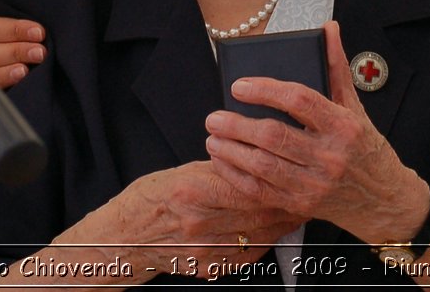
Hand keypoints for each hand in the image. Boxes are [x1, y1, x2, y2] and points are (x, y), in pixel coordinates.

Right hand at [70, 162, 302, 276]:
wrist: (124, 239)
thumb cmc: (149, 201)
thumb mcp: (181, 173)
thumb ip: (218, 170)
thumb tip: (252, 161)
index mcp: (193, 191)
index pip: (248, 184)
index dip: (276, 179)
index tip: (294, 172)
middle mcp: (200, 223)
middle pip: (258, 212)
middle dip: (286, 201)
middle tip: (305, 190)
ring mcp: (205, 250)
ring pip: (259, 235)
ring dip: (282, 223)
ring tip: (297, 208)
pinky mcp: (209, 267)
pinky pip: (248, 255)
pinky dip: (265, 241)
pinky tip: (274, 230)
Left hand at [203, 21, 429, 244]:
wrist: (382, 198)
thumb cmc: (364, 146)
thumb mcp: (354, 106)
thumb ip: (336, 67)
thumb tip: (328, 28)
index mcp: (342, 125)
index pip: (299, 100)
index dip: (265, 90)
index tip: (239, 86)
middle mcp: (330, 155)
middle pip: (274, 136)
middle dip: (237, 125)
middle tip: (213, 116)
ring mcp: (315, 184)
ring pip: (263, 165)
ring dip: (231, 150)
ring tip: (213, 137)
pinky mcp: (302, 204)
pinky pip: (261, 190)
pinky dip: (236, 176)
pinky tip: (222, 162)